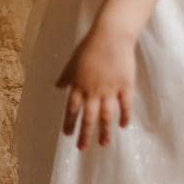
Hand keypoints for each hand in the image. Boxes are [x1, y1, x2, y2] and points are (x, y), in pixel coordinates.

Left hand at [56, 21, 135, 150]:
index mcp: (79, 84)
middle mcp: (93, 90)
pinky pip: (125, 105)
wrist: (111, 35)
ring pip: (107, 115)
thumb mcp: (73, 61)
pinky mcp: (125, 85)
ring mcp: (110, 89)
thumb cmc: (90, 46)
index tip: (68, 135)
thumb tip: (57, 87)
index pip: (72, 109)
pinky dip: (125, 116)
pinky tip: (123, 126)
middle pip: (88, 117)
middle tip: (82, 148)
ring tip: (104, 144)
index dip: (70, 123)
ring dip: (104, 131)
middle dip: (85, 134)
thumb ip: (66, 76)